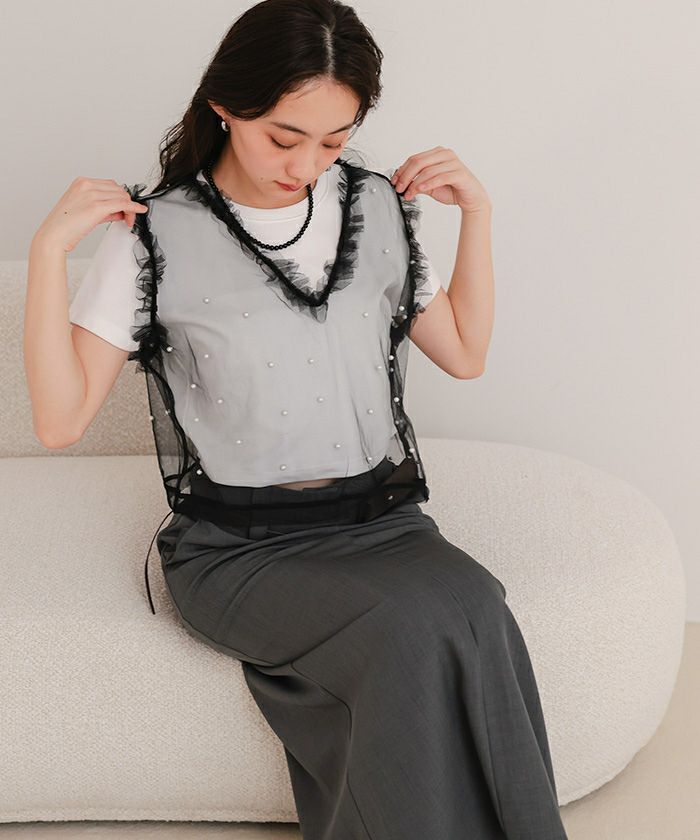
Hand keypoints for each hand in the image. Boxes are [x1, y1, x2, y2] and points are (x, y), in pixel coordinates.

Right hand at [34, 177, 148, 252]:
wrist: (53, 236)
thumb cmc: (65, 227)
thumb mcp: (85, 211)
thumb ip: (103, 208)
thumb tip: (120, 211)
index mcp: (81, 182)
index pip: (110, 185)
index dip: (120, 197)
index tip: (123, 210)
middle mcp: (87, 185)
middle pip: (118, 189)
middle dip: (126, 203)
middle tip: (127, 218)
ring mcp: (91, 194)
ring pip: (122, 195)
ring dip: (129, 208)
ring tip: (127, 221)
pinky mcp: (96, 206)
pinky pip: (123, 203)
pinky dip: (134, 207)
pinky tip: (140, 211)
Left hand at [390, 146, 490, 213]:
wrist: (471, 198)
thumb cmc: (452, 189)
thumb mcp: (429, 186)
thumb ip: (417, 182)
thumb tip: (401, 182)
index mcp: (437, 153)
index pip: (414, 159)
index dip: (402, 171)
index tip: (394, 182)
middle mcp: (445, 154)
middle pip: (418, 162)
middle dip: (406, 176)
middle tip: (399, 188)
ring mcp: (453, 162)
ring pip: (427, 170)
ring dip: (415, 184)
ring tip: (408, 194)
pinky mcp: (459, 173)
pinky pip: (440, 177)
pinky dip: (428, 184)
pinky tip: (420, 189)